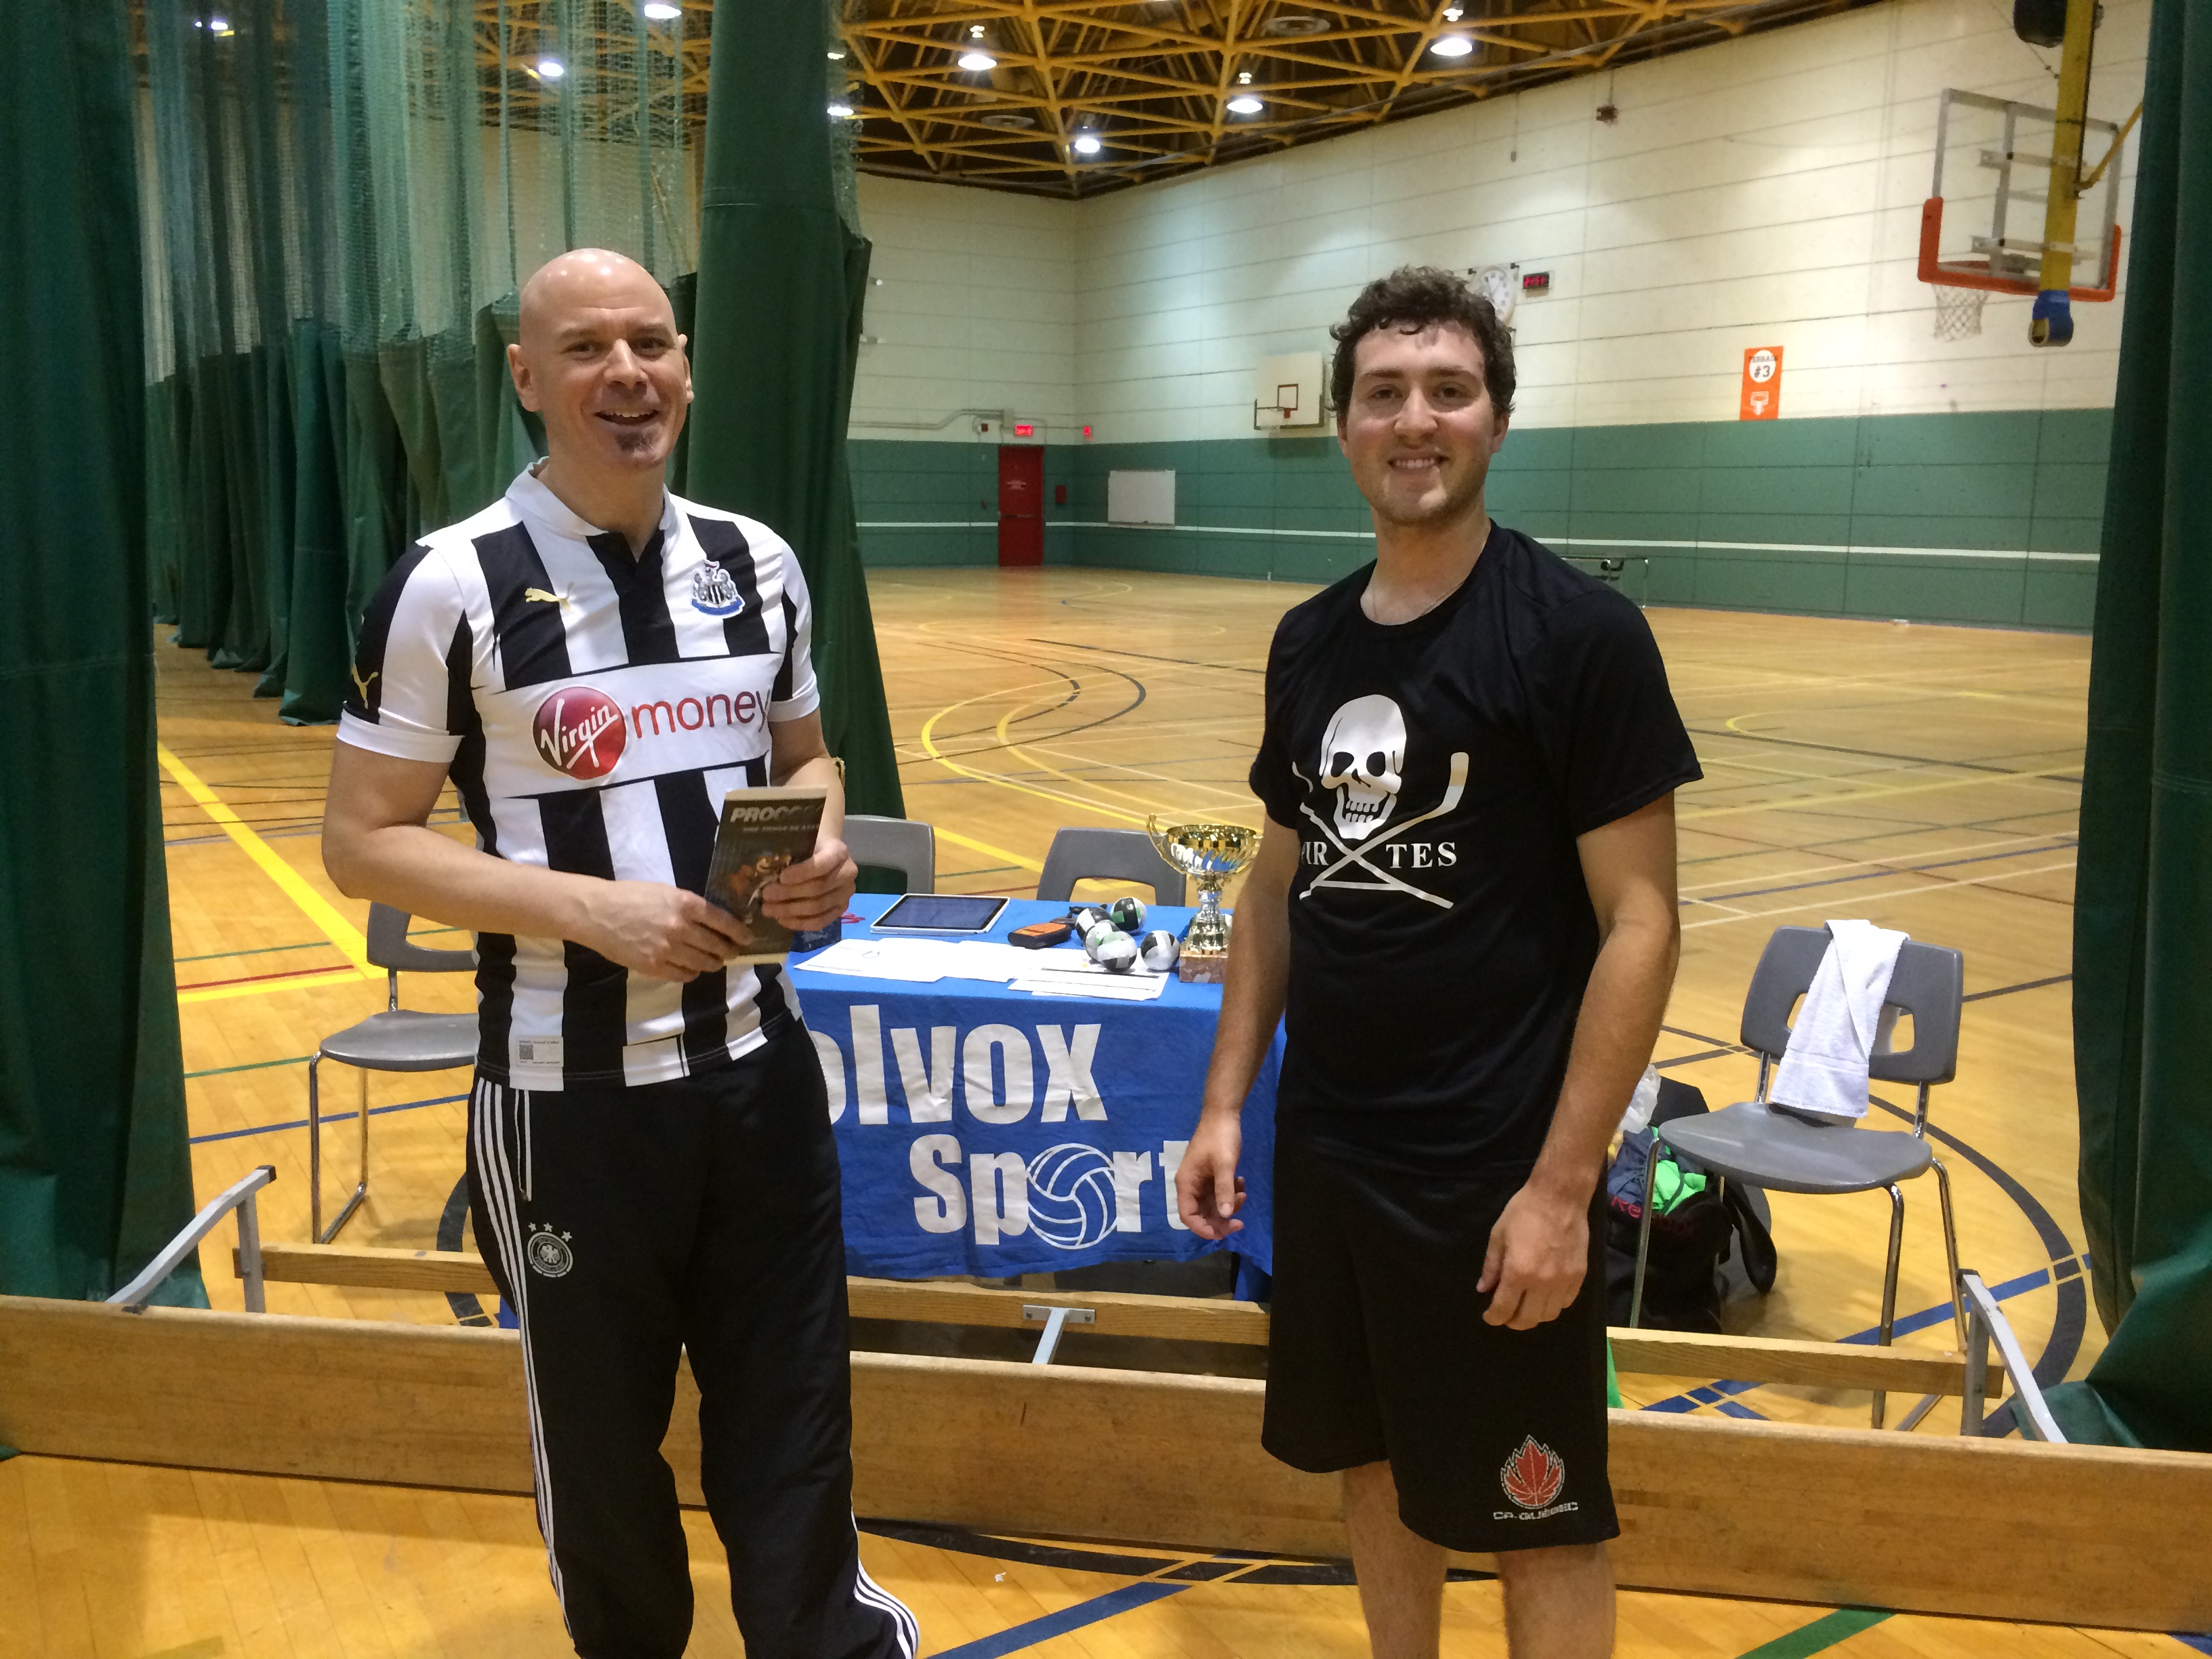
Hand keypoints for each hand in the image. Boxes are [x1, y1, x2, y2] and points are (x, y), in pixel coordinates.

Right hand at [579, 881, 747, 982]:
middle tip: (733, 952)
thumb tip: (714, 922)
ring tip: (715, 961)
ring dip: (713, 963)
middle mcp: (680, 927)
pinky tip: (692, 968)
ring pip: (704, 963)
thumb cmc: (631, 896)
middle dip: (729, 950)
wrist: (597, 912)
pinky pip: (684, 975)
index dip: (739, 932)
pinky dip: (692, 973)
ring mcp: (667, 949)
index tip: (747, 938)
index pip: (723, 921)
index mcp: (685, 903)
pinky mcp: (654, 966)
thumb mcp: (666, 892)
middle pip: (717, 945)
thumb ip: (691, 907)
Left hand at [761, 834, 857, 930]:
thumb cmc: (808, 848)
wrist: (824, 854)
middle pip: (818, 888)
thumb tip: (760, 870)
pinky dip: (800, 923)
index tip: (781, 877)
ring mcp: (846, 894)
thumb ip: (787, 854)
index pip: (822, 865)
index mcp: (839, 852)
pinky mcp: (841, 909)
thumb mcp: (801, 843)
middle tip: (766, 896)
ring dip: (791, 910)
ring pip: (819, 907)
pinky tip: (782, 920)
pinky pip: (821, 921)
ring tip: (769, 910)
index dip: (802, 873)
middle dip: (789, 893)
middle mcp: (848, 873)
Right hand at [1175, 1113, 1245, 1238]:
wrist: (1223, 1113)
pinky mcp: (1211, 1175)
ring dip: (1228, 1204)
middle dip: (1220, 1219)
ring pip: (1212, 1204)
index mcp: (1186, 1183)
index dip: (1203, 1229)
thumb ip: (1224, 1190)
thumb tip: (1225, 1216)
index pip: (1187, 1216)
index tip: (1222, 1233)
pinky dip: (1230, 1192)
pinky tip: (1241, 1182)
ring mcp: (1201, 1180)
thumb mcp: (1224, 1165)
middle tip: (1239, 1222)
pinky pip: (1219, 1192)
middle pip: (1201, 1214)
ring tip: (1242, 1193)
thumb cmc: (1220, 1138)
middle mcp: (1191, 1184)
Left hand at [1478, 1182, 1589, 1329]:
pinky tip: (1545, 1295)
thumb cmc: (1524, 1211)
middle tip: (1506, 1314)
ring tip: (1526, 1305)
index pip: (1504, 1309)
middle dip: (1513, 1321)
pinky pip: (1566, 1303)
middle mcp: (1543, 1283)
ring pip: (1549, 1315)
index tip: (1489, 1316)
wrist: (1560, 1197)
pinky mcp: (1579, 1276)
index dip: (1494, 1317)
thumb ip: (1491, 1266)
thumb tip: (1483, 1289)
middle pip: (1528, 1320)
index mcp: (1518, 1272)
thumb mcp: (1499, 1235)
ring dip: (1535, 1315)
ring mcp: (1564, 1281)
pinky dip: (1553, 1305)